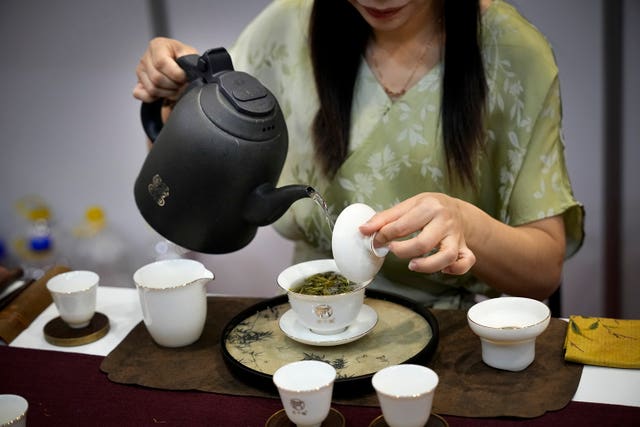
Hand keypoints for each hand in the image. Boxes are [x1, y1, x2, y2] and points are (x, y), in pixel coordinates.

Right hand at [133, 37, 197, 102]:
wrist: (180, 66)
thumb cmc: (184, 59)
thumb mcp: (190, 54)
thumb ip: (189, 60)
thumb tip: (188, 70)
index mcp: (157, 45)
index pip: (161, 63)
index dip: (176, 74)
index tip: (184, 77)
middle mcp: (146, 57)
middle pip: (157, 78)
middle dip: (174, 85)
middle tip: (182, 84)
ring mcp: (141, 71)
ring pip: (152, 89)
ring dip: (168, 93)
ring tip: (175, 88)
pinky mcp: (138, 84)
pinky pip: (142, 95)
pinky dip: (154, 98)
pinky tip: (164, 93)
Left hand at [359, 193, 475, 274]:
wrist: (456, 208)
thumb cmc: (427, 208)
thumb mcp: (407, 206)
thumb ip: (384, 218)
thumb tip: (363, 230)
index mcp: (429, 207)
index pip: (403, 225)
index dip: (384, 235)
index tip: (377, 240)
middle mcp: (445, 221)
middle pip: (424, 243)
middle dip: (403, 251)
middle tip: (392, 250)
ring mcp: (457, 236)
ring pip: (447, 256)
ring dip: (428, 265)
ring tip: (412, 265)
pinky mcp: (465, 248)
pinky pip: (466, 263)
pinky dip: (455, 269)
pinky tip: (442, 270)